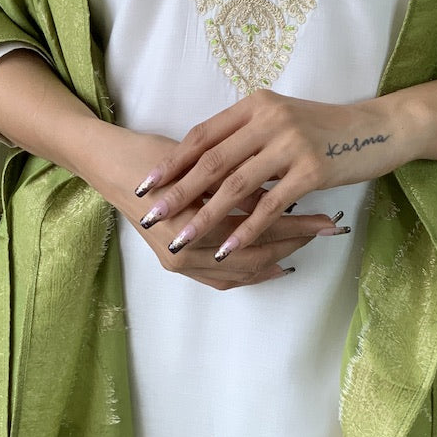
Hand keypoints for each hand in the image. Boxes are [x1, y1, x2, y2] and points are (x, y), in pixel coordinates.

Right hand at [79, 121, 338, 289]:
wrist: (110, 167)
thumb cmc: (153, 156)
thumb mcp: (199, 165)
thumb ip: (237, 183)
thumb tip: (285, 189)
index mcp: (192, 224)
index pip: (257, 230)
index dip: (295, 224)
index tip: (326, 217)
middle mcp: (186, 254)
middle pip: (254, 256)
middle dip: (293, 243)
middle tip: (326, 231)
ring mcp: (181, 264)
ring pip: (241, 272)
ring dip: (275, 257)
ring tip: (306, 243)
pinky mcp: (178, 266)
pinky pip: (223, 280)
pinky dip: (250, 272)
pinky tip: (272, 261)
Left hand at [131, 90, 402, 261]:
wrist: (378, 128)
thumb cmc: (324, 128)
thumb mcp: (281, 120)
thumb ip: (246, 136)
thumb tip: (204, 168)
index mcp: (256, 104)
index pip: (203, 135)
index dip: (173, 161)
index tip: (147, 184)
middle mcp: (269, 118)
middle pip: (212, 160)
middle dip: (177, 191)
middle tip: (150, 215)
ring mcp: (290, 143)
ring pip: (236, 186)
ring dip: (205, 217)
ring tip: (180, 239)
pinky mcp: (311, 169)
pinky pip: (270, 205)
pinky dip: (245, 229)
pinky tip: (227, 248)